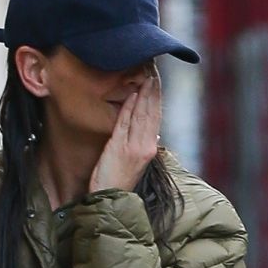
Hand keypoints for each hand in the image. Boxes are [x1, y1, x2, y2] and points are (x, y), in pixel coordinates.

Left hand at [90, 70, 161, 193]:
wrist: (110, 199)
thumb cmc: (118, 180)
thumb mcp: (133, 159)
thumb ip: (139, 141)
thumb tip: (148, 127)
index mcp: (150, 147)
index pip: (155, 115)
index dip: (157, 96)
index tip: (156, 78)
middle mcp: (146, 146)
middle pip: (151, 111)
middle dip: (153, 89)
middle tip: (154, 67)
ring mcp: (134, 147)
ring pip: (141, 114)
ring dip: (144, 93)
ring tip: (147, 74)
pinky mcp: (120, 148)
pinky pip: (125, 122)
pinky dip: (129, 107)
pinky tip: (132, 93)